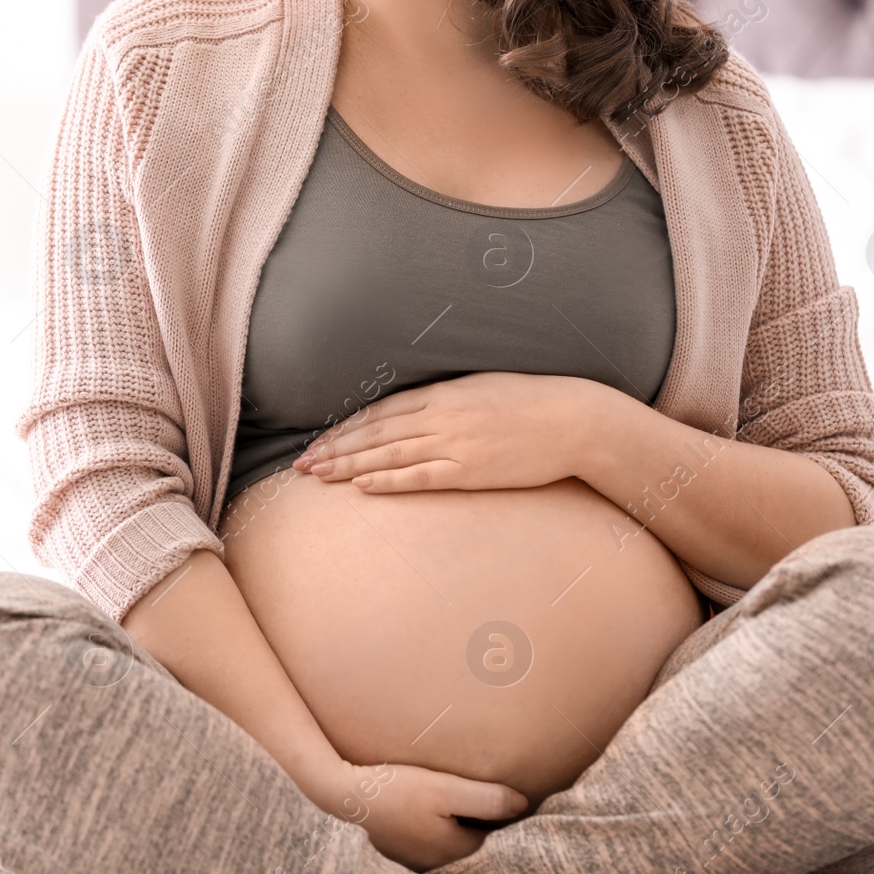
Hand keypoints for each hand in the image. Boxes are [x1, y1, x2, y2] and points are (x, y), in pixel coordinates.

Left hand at [290, 372, 604, 492]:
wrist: (572, 420)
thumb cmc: (530, 401)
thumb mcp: (480, 387)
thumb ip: (444, 397)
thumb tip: (413, 408)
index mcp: (442, 392)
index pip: (380, 411)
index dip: (345, 427)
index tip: (318, 440)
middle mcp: (440, 416)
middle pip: (374, 434)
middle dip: (335, 449)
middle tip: (301, 465)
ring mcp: (454, 444)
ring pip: (388, 455)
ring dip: (349, 466)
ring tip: (318, 477)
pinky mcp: (469, 470)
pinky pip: (420, 477)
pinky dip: (387, 481)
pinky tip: (361, 487)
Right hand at [328, 761, 529, 871]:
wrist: (344, 794)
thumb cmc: (397, 789)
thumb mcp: (446, 789)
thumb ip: (487, 798)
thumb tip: (522, 803)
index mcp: (455, 849)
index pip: (493, 836)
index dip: (499, 813)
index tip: (503, 791)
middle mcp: (437, 861)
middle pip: (470, 839)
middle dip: (478, 819)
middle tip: (481, 790)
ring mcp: (415, 857)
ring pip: (449, 839)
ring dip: (454, 822)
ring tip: (454, 795)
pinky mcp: (398, 848)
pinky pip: (427, 837)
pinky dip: (433, 824)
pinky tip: (426, 804)